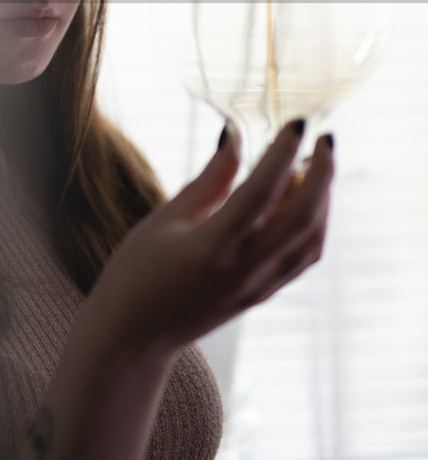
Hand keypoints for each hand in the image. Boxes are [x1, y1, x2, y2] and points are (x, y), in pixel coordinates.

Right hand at [89, 120, 333, 361]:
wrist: (135, 337)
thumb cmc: (137, 273)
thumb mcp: (165, 219)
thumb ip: (209, 179)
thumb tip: (235, 134)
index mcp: (213, 246)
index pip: (262, 191)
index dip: (283, 152)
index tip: (296, 122)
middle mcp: (244, 269)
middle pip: (304, 216)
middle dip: (323, 172)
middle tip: (323, 137)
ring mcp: (258, 286)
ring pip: (312, 239)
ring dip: (323, 197)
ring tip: (312, 164)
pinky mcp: (262, 295)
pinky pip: (304, 257)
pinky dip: (315, 224)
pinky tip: (304, 201)